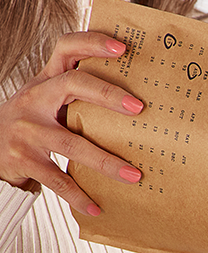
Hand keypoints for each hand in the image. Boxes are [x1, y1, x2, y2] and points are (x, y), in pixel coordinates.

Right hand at [0, 32, 144, 214]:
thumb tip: (136, 105)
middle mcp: (34, 100)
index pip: (65, 49)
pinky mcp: (23, 159)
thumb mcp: (48, 103)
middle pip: (71, 86)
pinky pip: (57, 180)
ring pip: (71, 142)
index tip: (122, 47)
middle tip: (139, 109)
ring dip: (106, 162)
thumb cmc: (34, 125)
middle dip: (106, 94)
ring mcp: (28, 130)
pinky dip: (79, 196)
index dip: (92, 43)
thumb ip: (78, 99)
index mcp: (45, 82)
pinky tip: (98, 208)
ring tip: (134, 176)